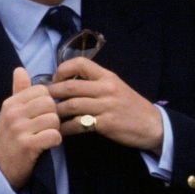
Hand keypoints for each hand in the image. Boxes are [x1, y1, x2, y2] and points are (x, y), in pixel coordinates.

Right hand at [0, 67, 62, 189]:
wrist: (1, 168)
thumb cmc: (10, 138)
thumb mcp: (10, 113)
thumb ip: (18, 91)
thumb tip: (20, 69)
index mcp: (10, 103)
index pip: (42, 90)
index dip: (48, 102)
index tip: (42, 113)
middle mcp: (13, 114)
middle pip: (50, 103)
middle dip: (53, 115)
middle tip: (46, 127)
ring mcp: (19, 129)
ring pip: (54, 119)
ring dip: (55, 129)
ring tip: (45, 136)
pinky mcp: (27, 145)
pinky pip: (54, 135)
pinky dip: (55, 141)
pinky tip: (47, 145)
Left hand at [49, 57, 164, 155]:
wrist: (152, 125)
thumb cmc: (131, 106)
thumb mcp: (117, 88)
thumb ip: (97, 83)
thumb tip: (70, 82)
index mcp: (108, 77)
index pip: (80, 63)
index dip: (63, 70)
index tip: (56, 80)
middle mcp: (106, 88)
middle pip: (70, 86)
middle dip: (52, 93)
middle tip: (42, 100)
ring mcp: (106, 106)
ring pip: (71, 105)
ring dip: (56, 111)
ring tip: (49, 116)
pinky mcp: (106, 124)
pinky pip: (79, 124)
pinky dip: (66, 128)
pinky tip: (61, 130)